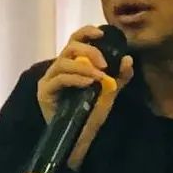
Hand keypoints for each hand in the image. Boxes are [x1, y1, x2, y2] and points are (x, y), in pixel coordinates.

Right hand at [37, 25, 132, 169]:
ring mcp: (49, 80)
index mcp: (73, 64)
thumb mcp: (109, 93)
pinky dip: (75, 78)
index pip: (76, 40)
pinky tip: (88, 83)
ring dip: (84, 66)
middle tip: (105, 64)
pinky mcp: (44, 92)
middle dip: (89, 51)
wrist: (80, 140)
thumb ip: (119, 77)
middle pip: (70, 47)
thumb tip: (128, 59)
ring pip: (64, 62)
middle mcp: (59, 68)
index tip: (101, 33)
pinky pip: (59, 79)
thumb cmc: (91, 116)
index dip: (87, 32)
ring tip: (99, 77)